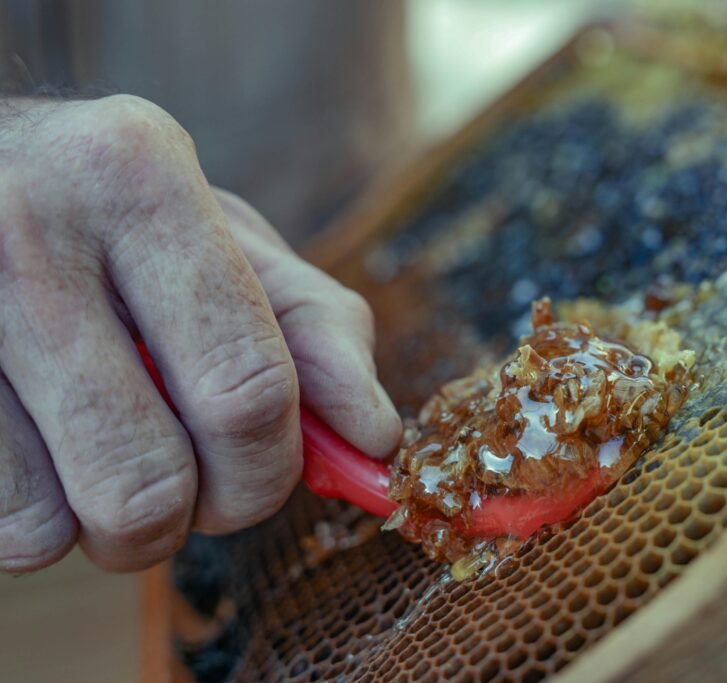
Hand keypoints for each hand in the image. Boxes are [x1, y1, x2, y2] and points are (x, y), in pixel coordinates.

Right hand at [0, 95, 401, 572]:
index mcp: (138, 179)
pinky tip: (45, 448)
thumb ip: (316, 329)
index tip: (269, 474)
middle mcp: (26, 229)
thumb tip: (375, 439)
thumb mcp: (228, 241)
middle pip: (156, 478)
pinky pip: (0, 528)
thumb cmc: (120, 221)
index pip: (247, 387)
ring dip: (114, 525)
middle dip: (201, 515)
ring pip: (63, 523)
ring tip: (110, 454)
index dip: (272, 469)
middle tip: (193, 483)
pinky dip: (41, 520)